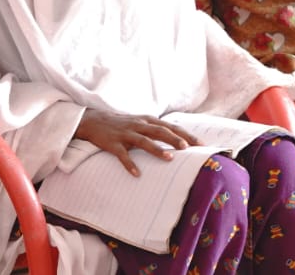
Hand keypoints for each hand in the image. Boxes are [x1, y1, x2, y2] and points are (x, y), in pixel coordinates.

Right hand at [74, 109, 200, 176]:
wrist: (93, 120)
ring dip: (157, 149)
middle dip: (176, 139)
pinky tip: (137, 173)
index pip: (171, 126)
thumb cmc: (123, 124)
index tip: (201, 144)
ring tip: (170, 158)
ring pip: (144, 141)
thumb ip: (157, 129)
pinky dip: (130, 164)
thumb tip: (180, 139)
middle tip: (190, 148)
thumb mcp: (141, 122)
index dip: (186, 134)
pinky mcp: (113, 143)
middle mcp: (139, 125)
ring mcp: (125, 133)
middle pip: (160, 131)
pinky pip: (122, 154)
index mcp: (148, 120)